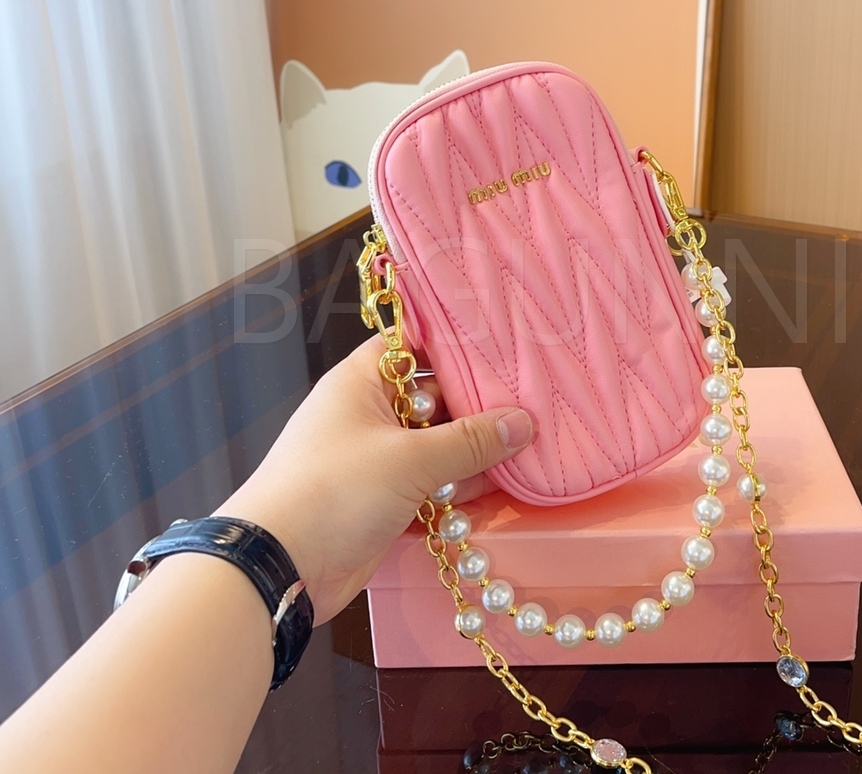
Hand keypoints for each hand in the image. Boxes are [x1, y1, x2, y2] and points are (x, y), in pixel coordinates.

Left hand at [216, 336, 533, 624]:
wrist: (279, 568)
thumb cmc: (334, 491)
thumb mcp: (410, 459)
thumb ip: (471, 441)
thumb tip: (522, 422)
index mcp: (361, 383)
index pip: (413, 346)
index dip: (455, 343)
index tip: (503, 346)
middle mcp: (368, 415)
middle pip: (434, 398)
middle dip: (479, 404)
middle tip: (533, 402)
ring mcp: (375, 460)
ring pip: (436, 446)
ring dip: (474, 452)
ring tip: (531, 446)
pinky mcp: (382, 501)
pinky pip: (430, 485)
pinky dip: (458, 488)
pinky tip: (501, 487)